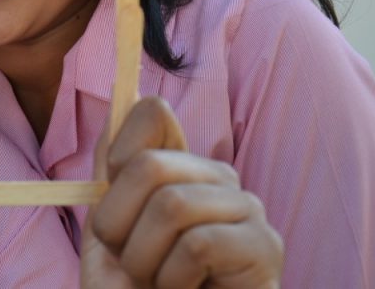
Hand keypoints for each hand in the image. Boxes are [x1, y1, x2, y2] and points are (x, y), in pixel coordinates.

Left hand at [81, 97, 282, 288]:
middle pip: (147, 164)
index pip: (151, 113)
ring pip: (172, 205)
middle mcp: (216, 177)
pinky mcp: (265, 248)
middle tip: (130, 261)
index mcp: (179, 166)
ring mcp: (248, 209)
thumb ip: (113, 171)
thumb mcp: (110, 229)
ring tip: (156, 282)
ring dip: (144, 259)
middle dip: (117, 224)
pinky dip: (173, 279)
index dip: (117, 151)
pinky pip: (200, 244)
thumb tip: (118, 103)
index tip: (109, 194)